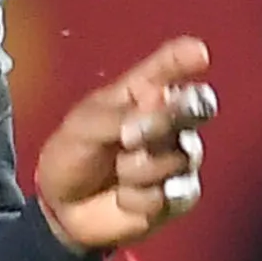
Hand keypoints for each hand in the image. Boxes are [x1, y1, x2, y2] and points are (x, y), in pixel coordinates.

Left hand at [31, 37, 215, 252]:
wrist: (64, 207)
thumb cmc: (73, 154)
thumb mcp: (83, 128)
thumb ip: (116, 118)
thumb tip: (147, 123)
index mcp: (144, 93)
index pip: (168, 68)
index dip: (184, 58)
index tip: (197, 53)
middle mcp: (170, 120)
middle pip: (196, 108)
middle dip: (173, 116)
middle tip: (132, 134)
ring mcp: (179, 157)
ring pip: (177, 157)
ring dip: (137, 169)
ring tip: (116, 172)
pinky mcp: (181, 194)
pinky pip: (173, 193)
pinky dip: (140, 198)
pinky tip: (123, 198)